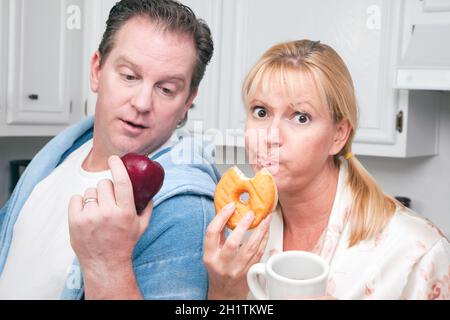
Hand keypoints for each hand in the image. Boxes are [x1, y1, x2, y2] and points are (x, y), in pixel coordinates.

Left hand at [68, 155, 152, 277]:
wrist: (105, 263)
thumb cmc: (125, 243)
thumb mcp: (142, 226)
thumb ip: (147, 207)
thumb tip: (149, 190)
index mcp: (126, 212)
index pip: (121, 182)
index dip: (117, 167)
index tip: (114, 159)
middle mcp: (108, 213)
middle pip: (104, 184)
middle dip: (106, 188)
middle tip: (108, 200)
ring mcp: (90, 217)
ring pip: (90, 191)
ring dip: (94, 197)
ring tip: (97, 210)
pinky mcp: (75, 221)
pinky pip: (75, 198)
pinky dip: (80, 203)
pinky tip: (86, 212)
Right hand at [203, 202, 271, 299]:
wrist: (225, 291)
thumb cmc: (217, 268)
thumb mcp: (211, 252)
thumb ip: (218, 234)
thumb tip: (227, 210)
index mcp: (210, 256)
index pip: (212, 233)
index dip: (221, 217)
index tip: (230, 206)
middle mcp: (222, 264)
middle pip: (232, 243)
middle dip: (243, 225)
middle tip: (251, 213)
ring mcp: (237, 269)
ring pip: (250, 248)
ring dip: (260, 231)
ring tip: (266, 218)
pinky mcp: (249, 271)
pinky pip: (259, 253)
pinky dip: (264, 239)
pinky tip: (266, 230)